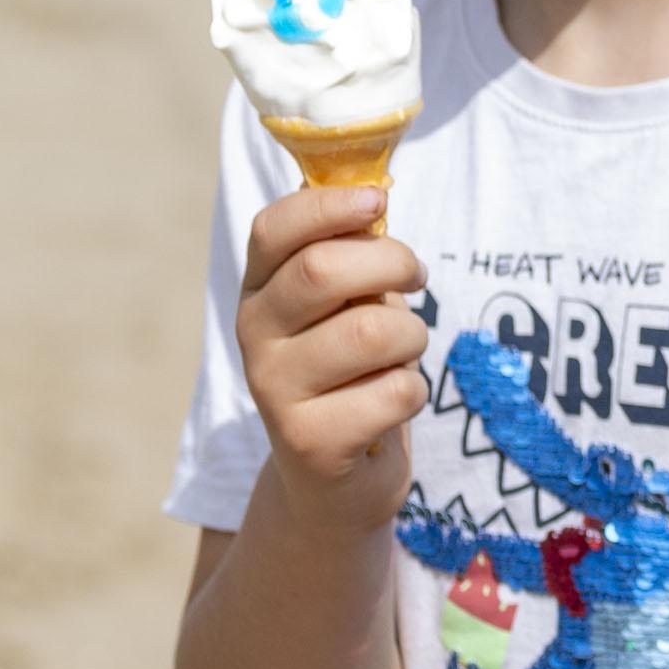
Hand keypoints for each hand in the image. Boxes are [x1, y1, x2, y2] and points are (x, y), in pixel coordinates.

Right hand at [235, 185, 431, 533]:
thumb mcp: (346, 303)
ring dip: (412, 337)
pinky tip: (390, 403)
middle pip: (324, 271)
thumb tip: (372, 188)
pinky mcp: (310, 443)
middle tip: (415, 277)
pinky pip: (395, 391)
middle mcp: (253, 336)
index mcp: (258, 289)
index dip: (330, 206)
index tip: (379, 202)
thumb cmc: (352, 369)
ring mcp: (274, 392)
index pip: (273, 228)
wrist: (335, 480)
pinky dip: (413, 391)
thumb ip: (350, 253)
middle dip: (393, 263)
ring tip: (403, 352)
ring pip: (373, 332)